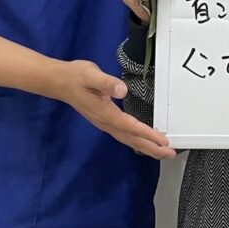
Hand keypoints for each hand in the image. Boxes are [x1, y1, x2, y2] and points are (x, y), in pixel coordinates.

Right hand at [55, 58, 175, 158]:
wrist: (59, 81)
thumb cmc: (76, 76)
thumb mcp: (91, 75)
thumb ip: (107, 83)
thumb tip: (123, 91)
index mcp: (105, 113)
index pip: (130, 126)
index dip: (147, 134)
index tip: (163, 140)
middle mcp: (105, 122)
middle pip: (131, 139)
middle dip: (151, 147)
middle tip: (169, 153)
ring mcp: (104, 123)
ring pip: (127, 139)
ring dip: (145, 146)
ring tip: (161, 151)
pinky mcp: (103, 120)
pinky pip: (123, 135)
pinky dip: (136, 140)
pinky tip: (142, 141)